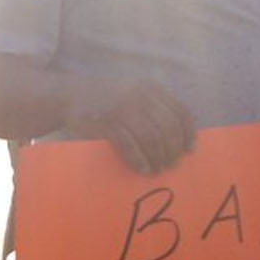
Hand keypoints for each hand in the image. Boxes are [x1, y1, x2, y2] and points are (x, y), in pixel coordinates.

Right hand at [64, 78, 196, 175]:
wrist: (69, 95)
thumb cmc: (107, 101)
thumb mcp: (135, 95)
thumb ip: (155, 109)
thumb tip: (181, 139)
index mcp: (152, 89)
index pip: (180, 111)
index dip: (188, 133)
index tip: (190, 151)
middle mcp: (140, 96)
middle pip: (168, 127)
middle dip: (172, 150)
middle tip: (171, 166)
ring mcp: (122, 108)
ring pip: (151, 137)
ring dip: (157, 157)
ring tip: (157, 169)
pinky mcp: (106, 121)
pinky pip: (129, 144)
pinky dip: (138, 159)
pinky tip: (142, 168)